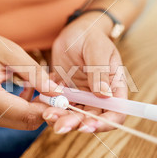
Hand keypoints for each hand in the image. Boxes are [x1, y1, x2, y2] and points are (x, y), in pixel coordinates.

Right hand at [0, 29, 59, 129]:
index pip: (25, 113)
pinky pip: (13, 118)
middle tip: (55, 88)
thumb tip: (57, 93)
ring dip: (35, 107)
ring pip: (21, 122)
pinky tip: (27, 88)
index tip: (64, 96)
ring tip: (38, 84)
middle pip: (25, 122)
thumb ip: (34, 73)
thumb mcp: (10, 52)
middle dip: (44, 108)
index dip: (48, 108)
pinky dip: (26, 107)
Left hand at [44, 12, 126, 132]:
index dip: (103, 124)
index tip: (86, 126)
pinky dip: (50, 107)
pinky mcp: (66, 93)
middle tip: (59, 126)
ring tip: (47, 115)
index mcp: (114, 87)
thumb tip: (105, 95)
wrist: (75, 31)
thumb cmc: (91, 36)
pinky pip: (59, 105)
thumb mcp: (97, 50)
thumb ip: (99, 72)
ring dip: (61, 118)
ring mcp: (82, 96)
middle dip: (75, 123)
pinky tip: (41, 104)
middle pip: (91, 118)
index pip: (116, 113)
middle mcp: (99, 96)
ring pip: (73, 115)